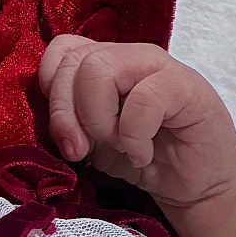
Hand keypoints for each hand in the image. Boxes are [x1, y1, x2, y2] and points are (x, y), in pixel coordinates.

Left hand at [39, 35, 235, 211]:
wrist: (195, 184)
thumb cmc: (144, 158)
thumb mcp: (92, 141)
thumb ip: (68, 120)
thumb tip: (40, 117)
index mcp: (103, 63)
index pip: (60, 52)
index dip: (52, 92)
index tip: (63, 136)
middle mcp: (128, 57)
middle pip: (76, 62)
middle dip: (67, 115)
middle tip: (81, 151)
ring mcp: (157, 67)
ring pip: (100, 70)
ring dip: (100, 121)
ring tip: (118, 146)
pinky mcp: (185, 87)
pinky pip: (143, 99)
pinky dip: (134, 136)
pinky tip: (143, 154)